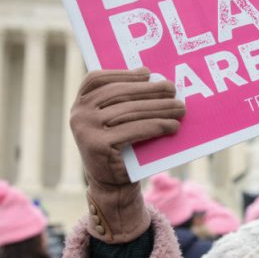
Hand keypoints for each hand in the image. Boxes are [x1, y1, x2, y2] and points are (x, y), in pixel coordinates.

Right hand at [70, 67, 185, 242]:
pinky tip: (173, 126)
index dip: (122, 74)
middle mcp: (79, 115)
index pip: (96, 79)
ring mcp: (86, 130)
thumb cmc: (120, 146)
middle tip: (173, 89)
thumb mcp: (116, 120)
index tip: (147, 73)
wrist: (112, 184)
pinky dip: (157, 126)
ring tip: (180, 108)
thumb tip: (152, 78)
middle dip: (150, 90)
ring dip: (160, 108)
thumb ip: (124, 100)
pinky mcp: (99, 146)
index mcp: (80, 103)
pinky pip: (135, 129)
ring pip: (130, 111)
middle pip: (119, 94)